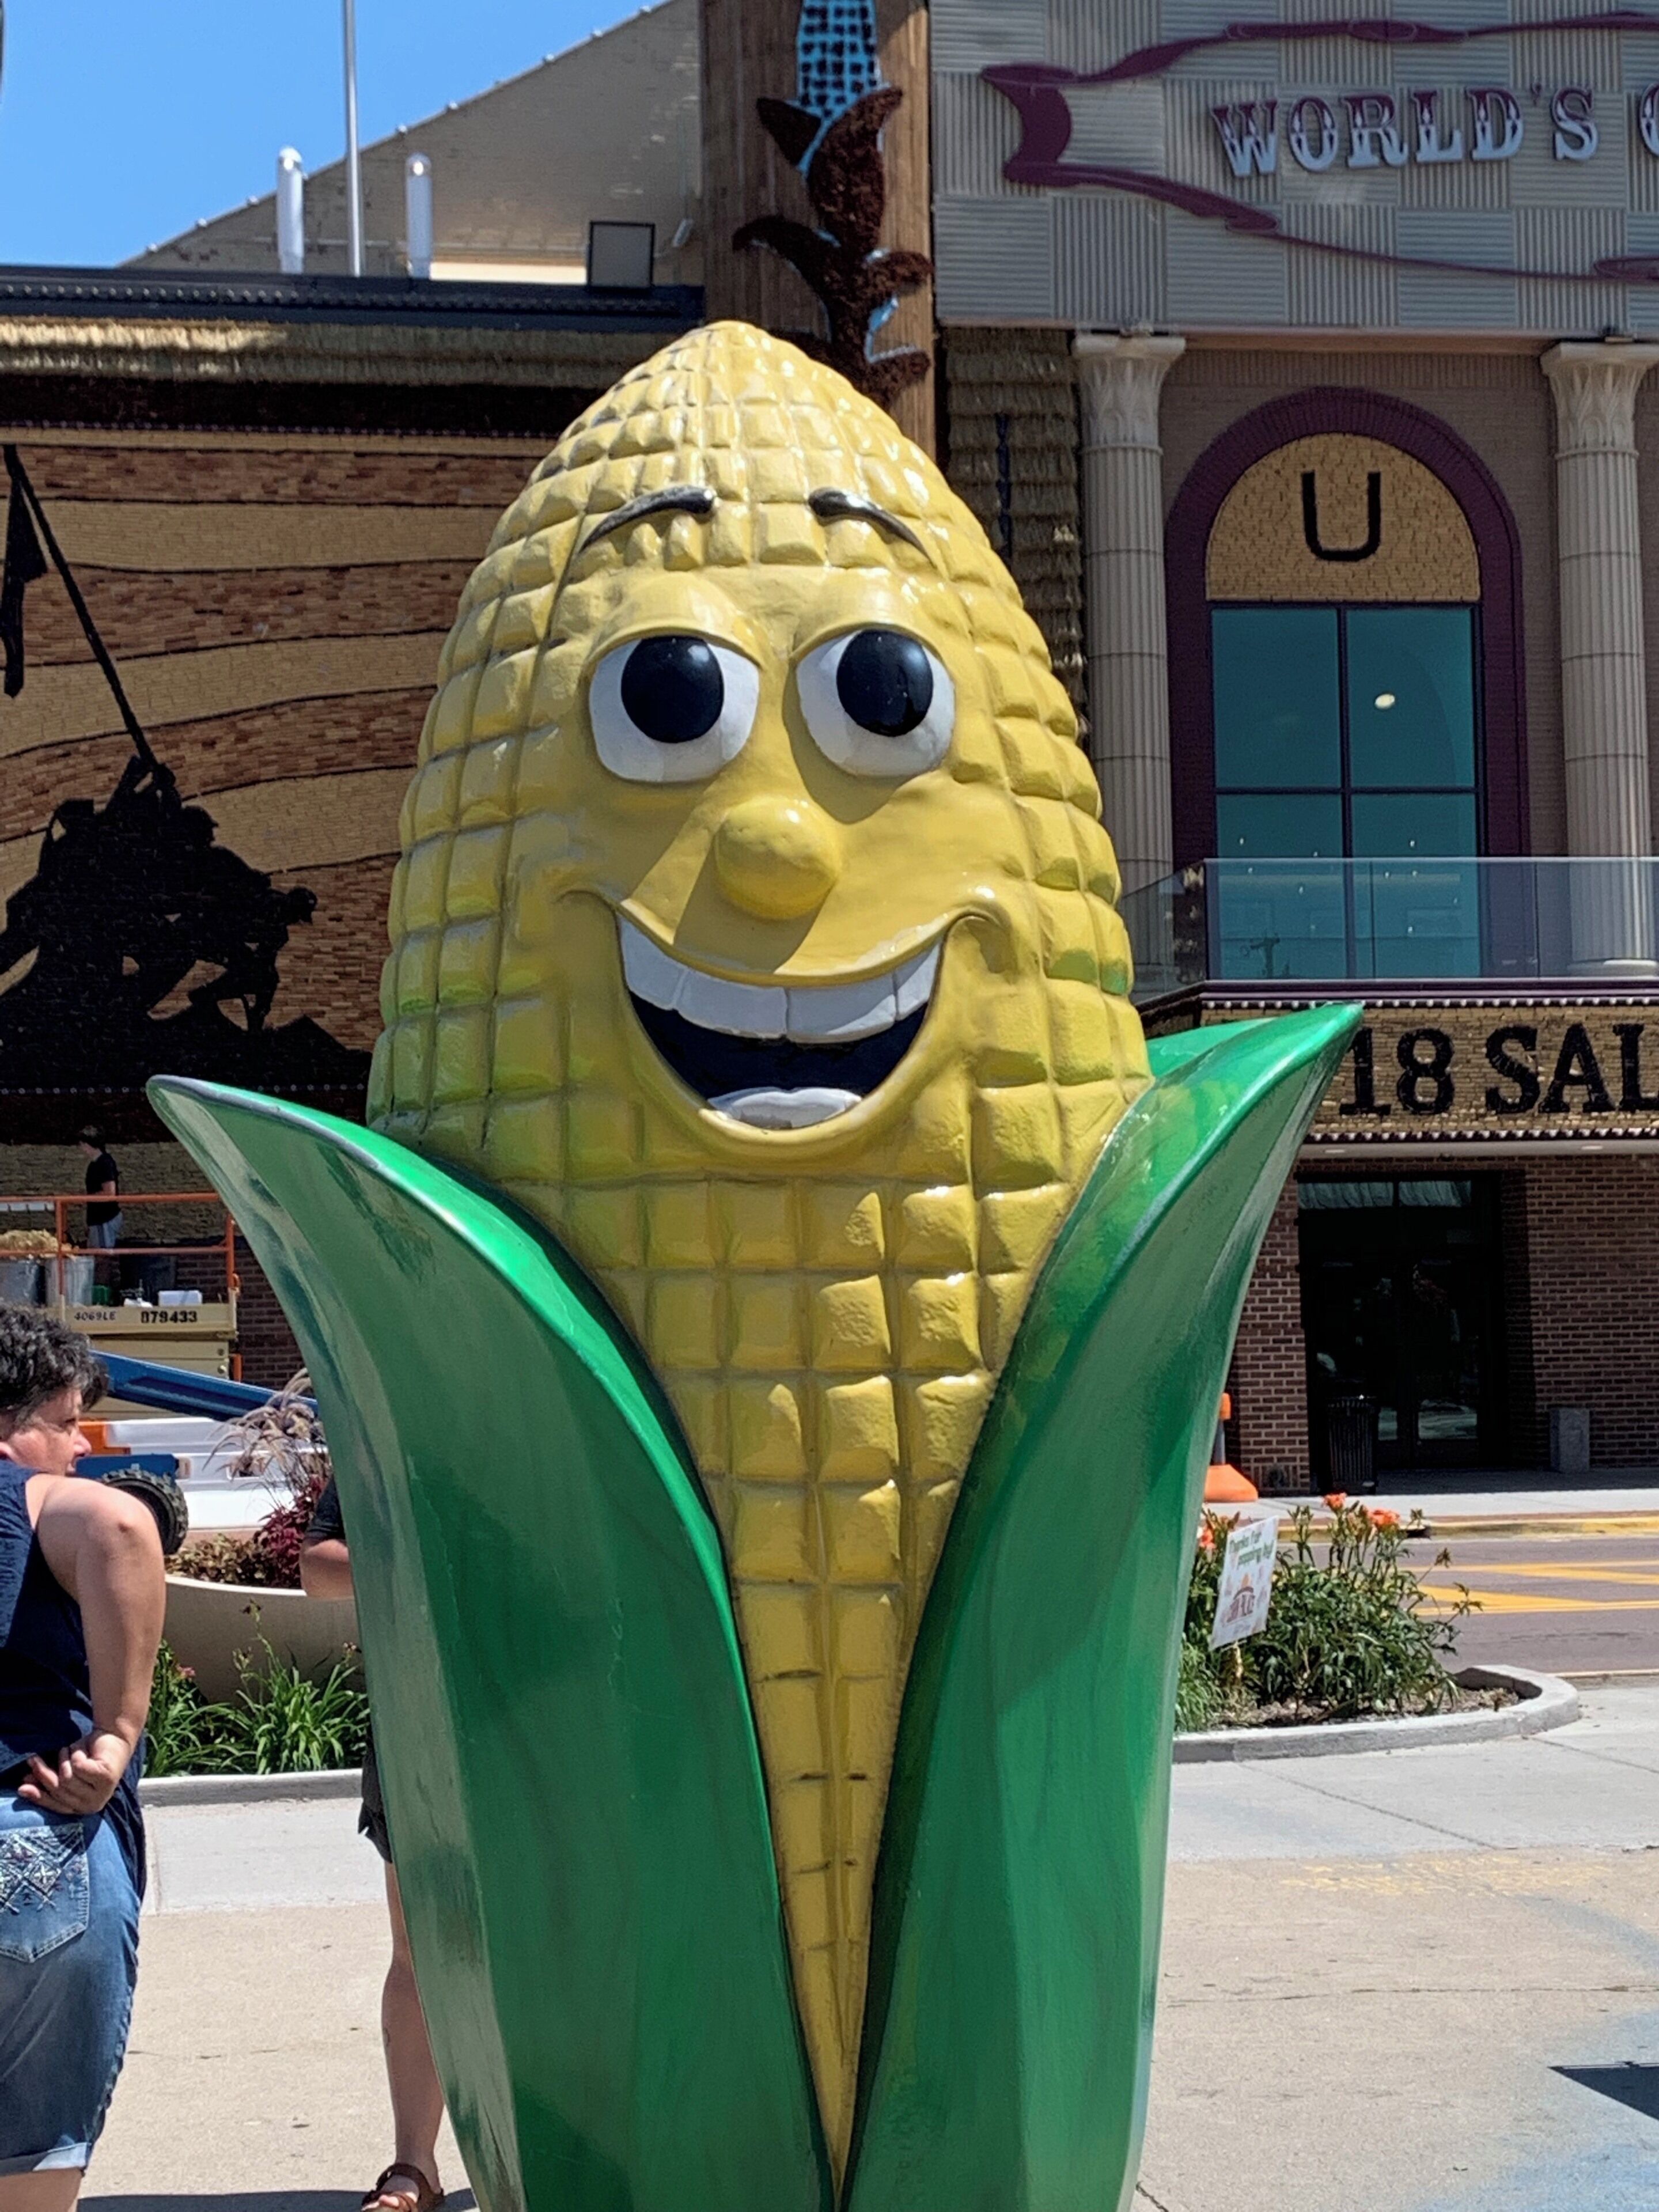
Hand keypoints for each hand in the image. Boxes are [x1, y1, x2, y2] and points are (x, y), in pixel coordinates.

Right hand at [17, 1728, 132, 1813]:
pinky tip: (84, 1752)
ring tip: (70, 1752)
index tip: (21, 1787)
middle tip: (33, 1759)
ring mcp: (102, 1793)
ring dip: (64, 1759)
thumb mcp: (63, 1771)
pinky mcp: (106, 1778)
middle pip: (59, 1790)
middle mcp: (93, 1806)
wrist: (113, 1737)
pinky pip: (78, 1766)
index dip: (38, 1796)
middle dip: (44, 1772)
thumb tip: (23, 1787)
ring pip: (67, 1777)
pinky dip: (76, 1754)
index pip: (55, 1806)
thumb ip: (47, 1781)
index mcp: (82, 1808)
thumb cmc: (86, 1757)